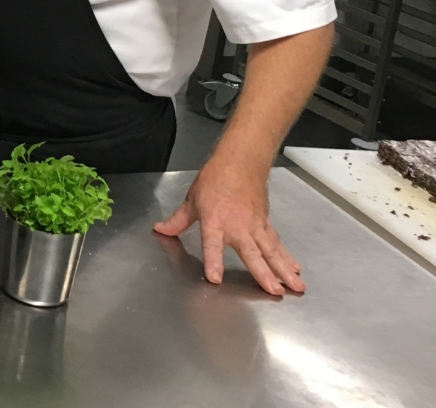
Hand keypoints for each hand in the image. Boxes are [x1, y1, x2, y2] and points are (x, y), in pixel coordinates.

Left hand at [153, 159, 302, 295]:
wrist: (239, 163)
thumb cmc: (214, 180)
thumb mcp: (192, 200)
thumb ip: (178, 221)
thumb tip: (161, 230)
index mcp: (214, 221)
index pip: (211, 245)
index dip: (213, 261)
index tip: (215, 278)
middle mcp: (237, 227)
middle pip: (251, 253)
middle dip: (263, 274)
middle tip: (274, 292)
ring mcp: (254, 226)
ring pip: (270, 251)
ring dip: (283, 270)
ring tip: (295, 288)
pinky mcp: (265, 223)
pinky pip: (276, 243)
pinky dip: (286, 257)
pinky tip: (294, 270)